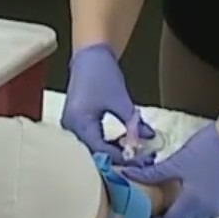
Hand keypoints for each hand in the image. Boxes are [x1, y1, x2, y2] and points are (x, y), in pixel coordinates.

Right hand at [62, 44, 153, 163]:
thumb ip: (133, 123)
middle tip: (137, 160)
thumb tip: (149, 139)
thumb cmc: (103, 75)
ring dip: (110, 152)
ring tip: (131, 152)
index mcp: (79, 123)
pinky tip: (119, 144)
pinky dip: (104, 144)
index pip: (101, 151)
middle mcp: (70, 129)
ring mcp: (70, 127)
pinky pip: (88, 141)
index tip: (141, 160)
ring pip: (90, 149)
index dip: (122, 157)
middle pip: (93, 154)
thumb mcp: (121, 101)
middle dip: (116, 159)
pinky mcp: (74, 124)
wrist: (89, 56)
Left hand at [122, 122, 218, 217]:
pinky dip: (194, 210)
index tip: (144, 212)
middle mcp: (206, 212)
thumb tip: (126, 175)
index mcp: (192, 203)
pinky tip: (187, 197)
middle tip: (154, 206)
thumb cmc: (207, 148)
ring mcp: (218, 208)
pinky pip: (205, 213)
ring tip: (169, 201)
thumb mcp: (177, 161)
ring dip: (181, 215)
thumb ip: (152, 174)